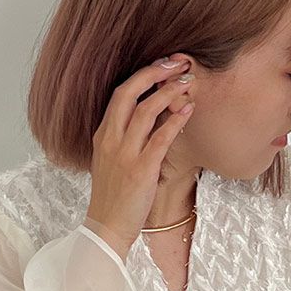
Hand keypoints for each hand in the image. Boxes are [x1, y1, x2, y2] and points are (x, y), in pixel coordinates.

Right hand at [83, 53, 195, 256]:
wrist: (107, 227)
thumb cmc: (114, 196)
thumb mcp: (111, 160)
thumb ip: (125, 138)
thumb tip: (150, 117)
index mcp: (102, 135)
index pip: (119, 94)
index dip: (142, 75)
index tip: (162, 64)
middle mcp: (110, 140)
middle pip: (129, 92)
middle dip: (154, 72)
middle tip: (177, 63)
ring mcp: (124, 154)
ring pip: (145, 110)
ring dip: (169, 92)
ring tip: (187, 82)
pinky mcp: (141, 170)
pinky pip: (160, 138)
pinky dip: (176, 120)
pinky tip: (188, 109)